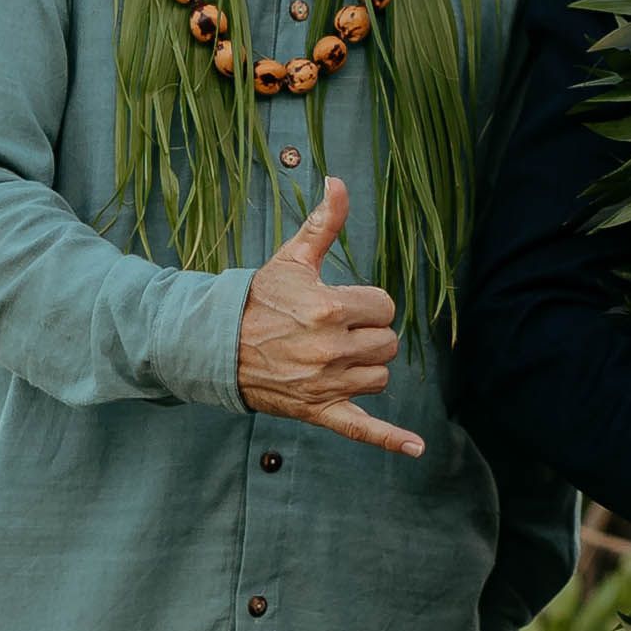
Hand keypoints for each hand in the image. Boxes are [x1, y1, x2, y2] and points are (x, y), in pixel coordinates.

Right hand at [233, 179, 425, 456]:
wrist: (214, 345)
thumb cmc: (258, 298)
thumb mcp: (291, 259)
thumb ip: (323, 224)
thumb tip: (339, 181)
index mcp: (329, 308)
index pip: (384, 306)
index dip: (368, 304)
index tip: (343, 304)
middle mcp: (330, 349)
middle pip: (387, 344)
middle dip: (368, 335)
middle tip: (336, 331)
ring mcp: (325, 384)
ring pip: (379, 378)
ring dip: (365, 368)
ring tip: (334, 357)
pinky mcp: (318, 412)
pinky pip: (362, 429)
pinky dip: (391, 440)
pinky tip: (416, 449)